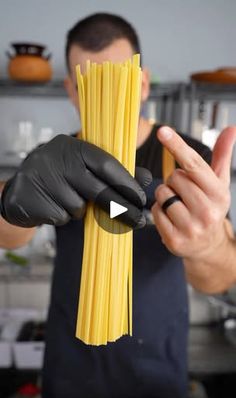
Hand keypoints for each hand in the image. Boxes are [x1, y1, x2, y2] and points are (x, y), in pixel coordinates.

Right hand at [1, 135, 150, 228]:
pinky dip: (65, 215)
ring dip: (82, 210)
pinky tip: (55, 205)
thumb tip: (146, 179)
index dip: (127, 183)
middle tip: (137, 220)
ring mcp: (44, 179)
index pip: (107, 164)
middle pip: (98, 189)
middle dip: (121, 207)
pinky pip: (64, 216)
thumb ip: (113, 171)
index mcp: (73, 147)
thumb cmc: (58, 176)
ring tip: (69, 199)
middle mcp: (58, 159)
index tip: (141, 199)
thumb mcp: (83, 167)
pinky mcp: (35, 199)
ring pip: (80, 206)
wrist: (20, 189)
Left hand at [152, 126, 235, 258]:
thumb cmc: (210, 208)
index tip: (162, 131)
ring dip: (165, 195)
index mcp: (219, 194)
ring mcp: (191, 228)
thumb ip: (222, 155)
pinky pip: (155, 211)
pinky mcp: (174, 240)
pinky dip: (159, 210)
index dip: (177, 145)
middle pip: (174, 177)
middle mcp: (207, 212)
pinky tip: (171, 218)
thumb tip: (231, 129)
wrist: (208, 246)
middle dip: (175, 181)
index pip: (194, 164)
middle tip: (185, 193)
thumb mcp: (219, 183)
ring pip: (162, 193)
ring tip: (178, 205)